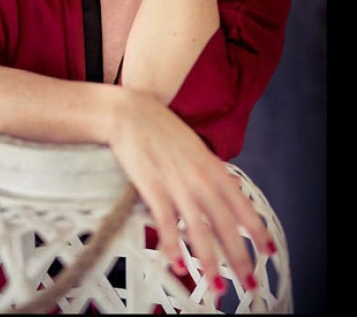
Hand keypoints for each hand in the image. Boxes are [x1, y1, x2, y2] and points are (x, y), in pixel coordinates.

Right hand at [107, 88, 274, 293]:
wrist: (130, 113)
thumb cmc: (162, 128)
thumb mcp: (195, 146)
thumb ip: (210, 170)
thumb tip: (226, 191)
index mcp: (212, 167)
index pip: (241, 204)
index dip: (257, 230)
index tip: (268, 251)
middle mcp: (199, 178)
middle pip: (225, 224)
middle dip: (239, 257)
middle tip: (249, 283)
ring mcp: (177, 185)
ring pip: (199, 231)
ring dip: (209, 262)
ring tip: (217, 286)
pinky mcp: (153, 189)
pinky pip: (166, 224)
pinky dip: (173, 247)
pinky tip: (179, 264)